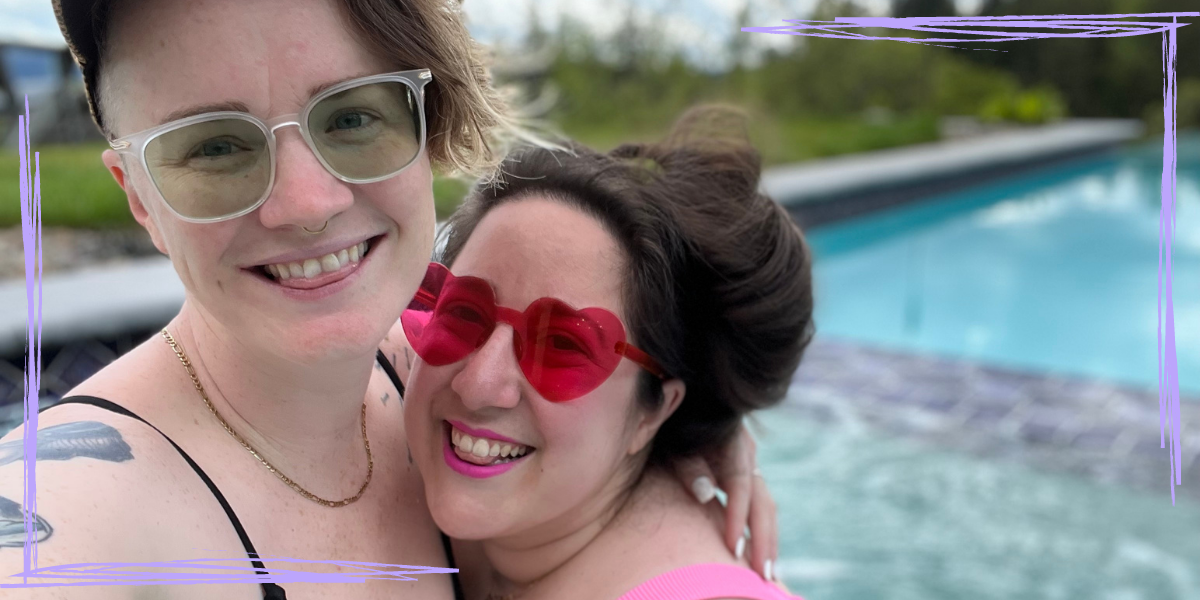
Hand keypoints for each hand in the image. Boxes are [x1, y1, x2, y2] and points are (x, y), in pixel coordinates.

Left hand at [673, 421, 777, 581]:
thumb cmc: (676, 428)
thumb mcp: (678, 443)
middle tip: (764, 574)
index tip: (733, 550)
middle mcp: (748, 455)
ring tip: (769, 572)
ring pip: (766, 506)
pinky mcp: (746, 474)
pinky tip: (761, 552)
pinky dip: (762, 529)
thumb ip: (690, 467)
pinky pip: (759, 505)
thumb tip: (706, 495)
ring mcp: (750, 464)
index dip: (737, 519)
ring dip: (769, 540)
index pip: (740, 487)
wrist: (684, 408)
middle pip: (763, 501)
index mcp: (734, 444)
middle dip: (764, 540)